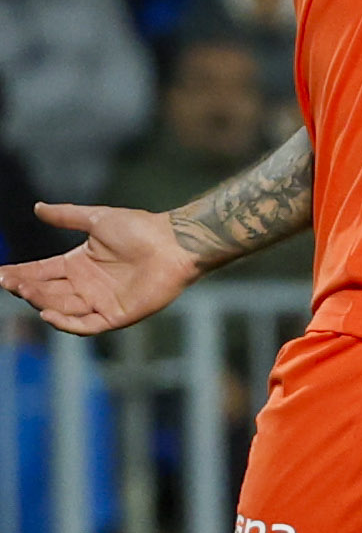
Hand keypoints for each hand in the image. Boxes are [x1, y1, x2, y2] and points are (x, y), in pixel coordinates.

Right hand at [0, 203, 201, 333]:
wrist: (175, 243)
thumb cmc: (141, 228)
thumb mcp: (98, 219)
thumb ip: (67, 216)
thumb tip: (37, 207)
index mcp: (79, 264)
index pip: (42, 272)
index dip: (21, 273)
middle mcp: (86, 285)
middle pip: (47, 291)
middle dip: (26, 288)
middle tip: (8, 282)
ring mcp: (100, 302)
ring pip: (61, 307)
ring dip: (41, 301)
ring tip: (25, 290)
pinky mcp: (116, 316)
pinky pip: (85, 325)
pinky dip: (66, 323)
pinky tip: (48, 313)